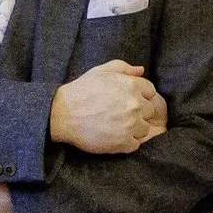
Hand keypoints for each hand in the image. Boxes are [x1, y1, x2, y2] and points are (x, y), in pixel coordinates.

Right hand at [48, 61, 166, 154]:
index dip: (139, 96)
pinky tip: (113, 136)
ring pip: (144, 128)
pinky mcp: (124, 142)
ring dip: (134, 128)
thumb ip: (123, 68)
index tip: (125, 100)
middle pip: (149, 111)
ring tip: (116, 125)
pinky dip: (126, 142)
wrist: (62, 114)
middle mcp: (135, 105)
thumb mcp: (101, 71)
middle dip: (138, 111)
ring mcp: (131, 125)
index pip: (150, 92)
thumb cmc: (81, 91)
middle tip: (119, 113)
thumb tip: (141, 70)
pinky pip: (135, 144)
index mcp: (132, 86)